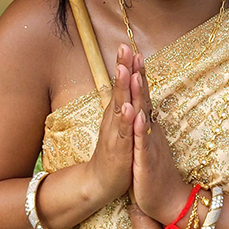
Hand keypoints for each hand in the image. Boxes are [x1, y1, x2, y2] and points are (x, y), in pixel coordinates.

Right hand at [87, 44, 134, 207]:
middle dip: (123, 68)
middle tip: (124, 47)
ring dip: (123, 89)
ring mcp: (116, 133)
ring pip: (121, 107)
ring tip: (126, 70)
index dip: (127, 66)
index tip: (129, 46)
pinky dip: (126, 120)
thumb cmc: (114, 153)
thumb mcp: (119, 126)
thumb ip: (122, 108)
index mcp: (117, 113)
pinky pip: (124, 133)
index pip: (123, 85)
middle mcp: (115, 119)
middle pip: (120, 90)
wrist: (99, 182)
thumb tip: (125, 89)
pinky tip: (129, 109)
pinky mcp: (119, 149)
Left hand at [130, 54, 189, 223]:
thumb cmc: (155, 172)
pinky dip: (140, 128)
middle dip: (137, 74)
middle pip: (144, 97)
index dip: (137, 74)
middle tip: (132, 50)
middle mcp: (152, 130)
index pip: (143, 95)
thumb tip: (143, 106)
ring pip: (144, 115)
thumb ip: (146, 124)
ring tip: (132, 73)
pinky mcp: (147, 161)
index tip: (132, 52)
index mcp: (149, 126)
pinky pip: (143, 142)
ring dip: (138, 94)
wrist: (169, 201)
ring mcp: (151, 144)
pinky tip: (138, 114)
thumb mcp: (148, 143)